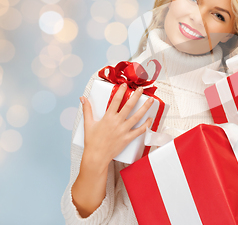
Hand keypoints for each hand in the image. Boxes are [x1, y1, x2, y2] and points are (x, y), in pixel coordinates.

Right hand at [72, 84, 153, 217]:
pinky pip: (139, 130)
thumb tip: (83, 98)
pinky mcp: (128, 138)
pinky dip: (146, 124)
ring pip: (137, 116)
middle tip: (141, 89)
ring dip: (145, 108)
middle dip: (136, 96)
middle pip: (129, 106)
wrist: (96, 156)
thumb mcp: (88, 124)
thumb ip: (87, 110)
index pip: (116, 101)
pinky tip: (150, 118)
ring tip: (151, 100)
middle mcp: (117, 122)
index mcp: (107, 117)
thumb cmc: (92, 141)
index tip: (125, 85)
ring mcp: (123, 130)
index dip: (121, 92)